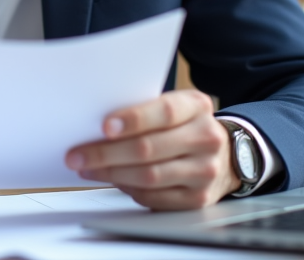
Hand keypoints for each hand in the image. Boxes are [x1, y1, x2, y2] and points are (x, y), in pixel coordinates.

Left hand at [65, 89, 238, 209]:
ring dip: (111, 173)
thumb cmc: (186, 125)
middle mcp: (206, 138)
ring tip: (87, 168)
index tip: (104, 127)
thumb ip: (145, 110)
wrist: (225, 155)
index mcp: (197, 106)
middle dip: (106, 153)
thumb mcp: (175, 106)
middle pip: (149, 148)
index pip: (165, 112)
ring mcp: (204, 170)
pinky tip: (111, 179)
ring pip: (149, 176)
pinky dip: (127, 189)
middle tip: (78, 155)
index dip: (133, 120)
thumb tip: (97, 125)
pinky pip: (154, 197)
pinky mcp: (197, 198)